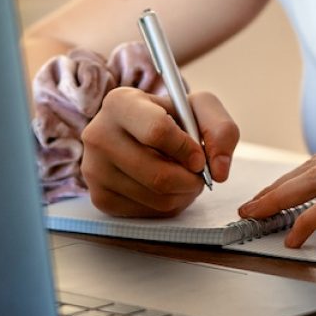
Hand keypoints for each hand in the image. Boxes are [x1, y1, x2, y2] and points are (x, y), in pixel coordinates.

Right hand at [81, 86, 239, 216]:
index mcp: (120, 103)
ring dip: (183, 194)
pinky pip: (146, 212)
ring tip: (185, 179)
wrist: (139, 133)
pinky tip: (167, 188)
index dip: (187, 149)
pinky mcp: (99, 197)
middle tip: (199, 175)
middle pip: (157, 175)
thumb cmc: (169, 117)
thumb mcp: (199, 108)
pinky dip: (168, 205)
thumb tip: (219, 171)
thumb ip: (221, 130)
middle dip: (190, 180)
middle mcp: (98, 135)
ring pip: (154, 197)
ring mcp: (94, 169)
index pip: (157, 132)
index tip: (199, 157)